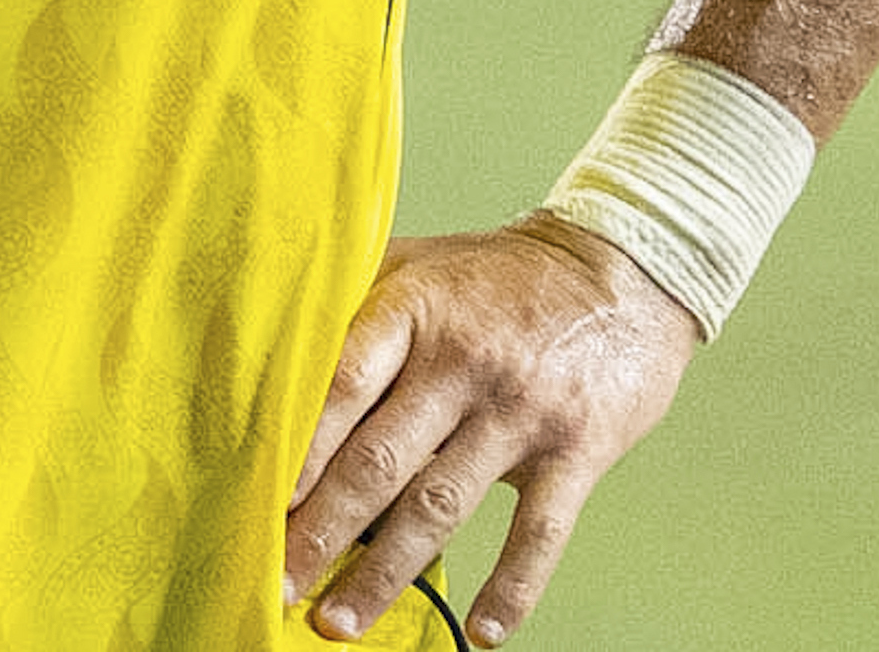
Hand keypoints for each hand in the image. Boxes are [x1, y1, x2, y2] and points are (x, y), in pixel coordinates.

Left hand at [285, 216, 700, 645]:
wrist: (624, 270)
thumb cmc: (500, 277)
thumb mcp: (420, 264)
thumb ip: (354, 302)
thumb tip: (271, 346)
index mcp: (414, 310)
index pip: (342, 386)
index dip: (297, 450)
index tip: (255, 500)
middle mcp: (463, 362)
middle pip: (378, 459)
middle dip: (321, 529)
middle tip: (276, 581)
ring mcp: (520, 411)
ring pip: (440, 505)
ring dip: (385, 573)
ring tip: (339, 620)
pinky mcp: (577, 450)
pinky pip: (538, 532)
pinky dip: (509, 587)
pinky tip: (479, 631)